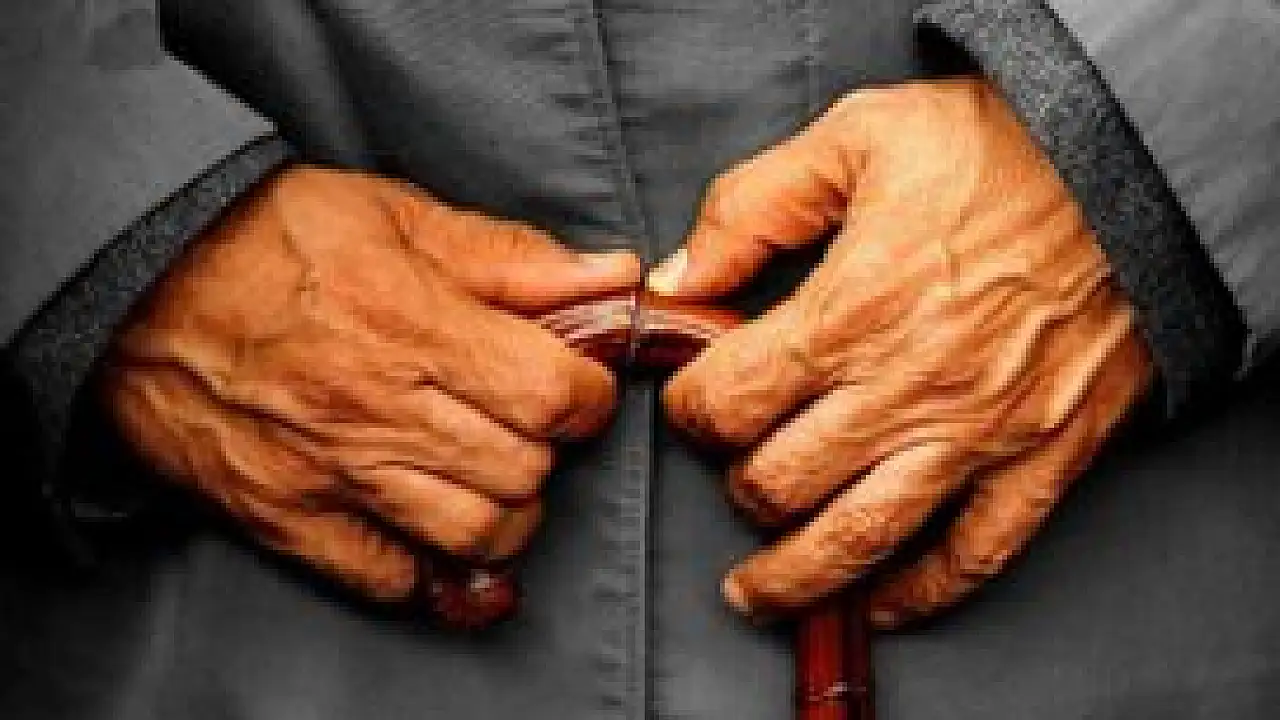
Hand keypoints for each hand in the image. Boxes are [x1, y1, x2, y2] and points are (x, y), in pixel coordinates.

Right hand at [103, 166, 639, 600]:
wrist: (137, 283)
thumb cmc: (271, 239)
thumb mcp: (396, 216)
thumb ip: (511, 256)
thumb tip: (610, 278)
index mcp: (413, 324)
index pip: (553, 395)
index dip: (584, 395)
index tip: (572, 383)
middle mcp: (377, 408)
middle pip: (524, 470)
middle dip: (546, 448)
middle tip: (523, 420)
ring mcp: (331, 473)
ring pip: (474, 534)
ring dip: (504, 510)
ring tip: (485, 472)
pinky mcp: (287, 518)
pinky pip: (389, 578)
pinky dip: (427, 563)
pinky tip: (427, 522)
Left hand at [651, 79, 1153, 626]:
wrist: (1137, 166)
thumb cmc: (999, 147)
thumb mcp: (855, 137)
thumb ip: (752, 208)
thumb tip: (678, 279)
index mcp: (851, 312)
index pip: (731, 400)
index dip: (691, 410)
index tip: (693, 404)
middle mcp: (906, 389)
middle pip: (780, 482)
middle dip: (736, 485)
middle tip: (732, 469)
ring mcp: (978, 434)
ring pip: (862, 538)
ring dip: (795, 577)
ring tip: (754, 593)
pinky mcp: (1044, 456)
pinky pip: (976, 552)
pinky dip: (923, 591)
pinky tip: (883, 602)